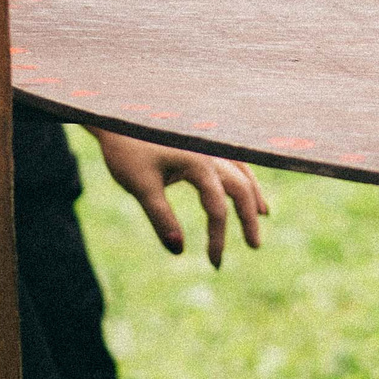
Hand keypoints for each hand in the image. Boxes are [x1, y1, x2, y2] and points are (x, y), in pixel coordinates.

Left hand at [94, 129, 269, 266]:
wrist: (115, 116)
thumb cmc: (126, 150)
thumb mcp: (140, 187)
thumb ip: (161, 218)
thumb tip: (180, 251)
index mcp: (198, 162)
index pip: (217, 208)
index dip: (218, 238)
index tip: (214, 262)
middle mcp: (209, 151)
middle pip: (240, 187)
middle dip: (248, 218)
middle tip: (254, 246)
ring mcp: (206, 144)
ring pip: (241, 170)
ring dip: (252, 194)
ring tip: (264, 214)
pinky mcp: (199, 142)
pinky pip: (231, 159)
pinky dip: (242, 175)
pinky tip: (243, 182)